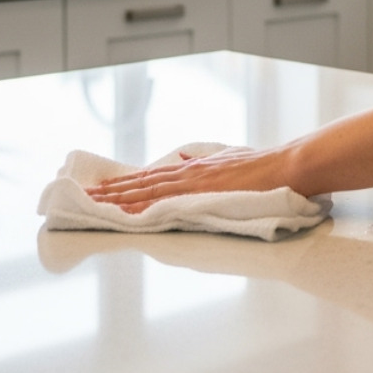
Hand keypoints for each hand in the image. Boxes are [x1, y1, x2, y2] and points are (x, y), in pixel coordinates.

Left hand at [86, 146, 293, 213]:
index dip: (126, 183)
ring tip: (95, 203)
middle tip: (85, 196)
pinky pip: (168, 202)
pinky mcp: (203, 193)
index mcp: (194, 169)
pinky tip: (128, 213)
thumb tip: (182, 160)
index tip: (104, 187)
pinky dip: (146, 207)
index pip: (151, 177)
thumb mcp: (228, 159)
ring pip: (149, 191)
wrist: (286, 166)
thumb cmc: (264, 167)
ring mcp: (194, 184)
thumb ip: (203, 163)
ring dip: (121, 198)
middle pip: (143, 184)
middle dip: (113, 191)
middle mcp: (189, 174)